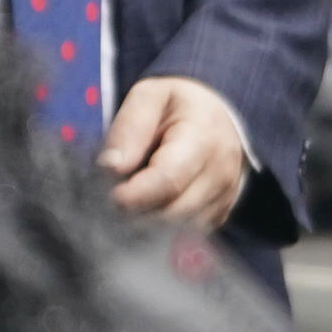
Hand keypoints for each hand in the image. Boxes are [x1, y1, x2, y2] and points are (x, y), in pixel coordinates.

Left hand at [100, 74, 251, 231]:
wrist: (218, 116)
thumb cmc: (178, 105)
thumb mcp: (149, 96)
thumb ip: (130, 127)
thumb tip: (110, 167)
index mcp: (203, 138)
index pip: (168, 180)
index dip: (134, 195)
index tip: (109, 197)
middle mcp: (221, 173)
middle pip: (173, 212)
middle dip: (136, 213)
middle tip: (107, 202)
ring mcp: (225, 198)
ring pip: (180, 230)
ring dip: (147, 224)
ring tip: (125, 205)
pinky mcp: (220, 215)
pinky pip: (188, 235)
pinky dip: (163, 230)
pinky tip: (145, 212)